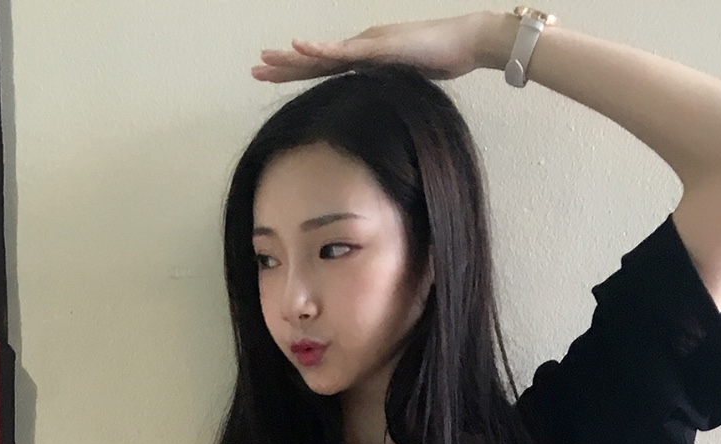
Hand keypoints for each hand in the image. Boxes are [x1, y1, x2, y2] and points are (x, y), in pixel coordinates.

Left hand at [253, 14, 492, 83]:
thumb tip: (375, 123)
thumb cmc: (440, 63)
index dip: (297, 73)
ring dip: (293, 57)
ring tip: (267, 58)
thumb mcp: (404, 89)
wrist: (464, 44)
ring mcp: (367, 45)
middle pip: (315, 61)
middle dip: (284, 64)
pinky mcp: (379, 47)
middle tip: (256, 67)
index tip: (271, 76)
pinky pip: (344, 51)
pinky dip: (322, 51)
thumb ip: (386, 98)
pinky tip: (300, 47)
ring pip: (322, 54)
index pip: (323, 70)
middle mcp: (360, 49)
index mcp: (364, 61)